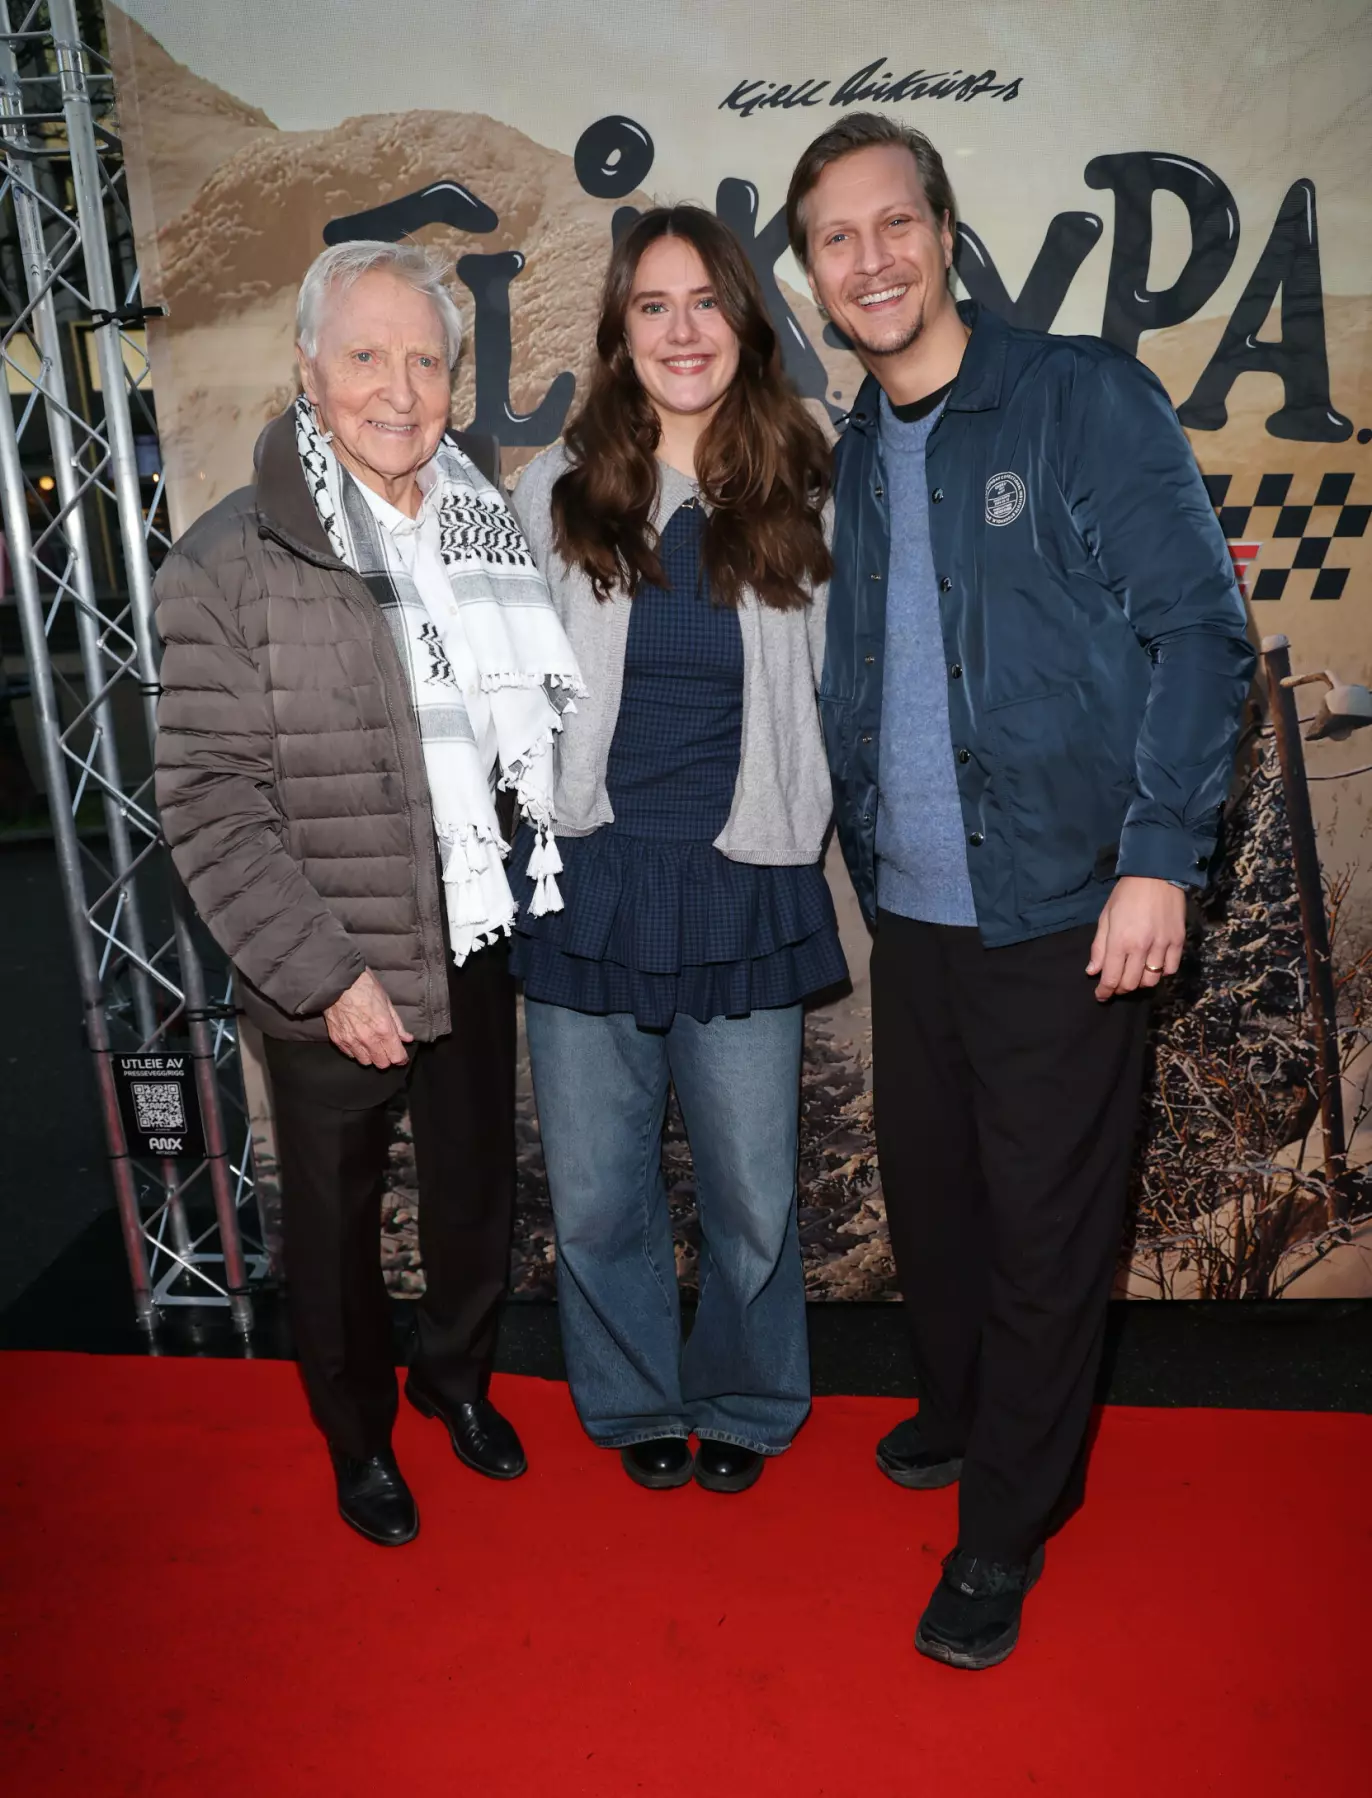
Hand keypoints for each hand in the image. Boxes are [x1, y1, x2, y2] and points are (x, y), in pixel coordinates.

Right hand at [323, 968, 413, 1065]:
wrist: (338, 982)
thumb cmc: (364, 987)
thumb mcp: (387, 1002)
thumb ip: (397, 1024)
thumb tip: (406, 1038)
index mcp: (383, 1029)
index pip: (396, 1057)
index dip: (401, 1058)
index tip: (401, 1056)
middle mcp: (368, 1039)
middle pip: (381, 1064)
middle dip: (387, 1058)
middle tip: (386, 1049)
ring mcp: (351, 1041)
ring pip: (365, 1062)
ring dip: (371, 1056)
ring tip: (371, 1045)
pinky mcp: (338, 1040)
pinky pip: (350, 1054)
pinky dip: (356, 1051)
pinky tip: (358, 1040)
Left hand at [1086, 876, 1185, 1002]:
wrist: (1157, 875)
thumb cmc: (1126, 895)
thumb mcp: (1106, 917)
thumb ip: (1099, 947)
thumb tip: (1093, 972)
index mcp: (1120, 941)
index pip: (1111, 978)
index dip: (1105, 992)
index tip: (1101, 996)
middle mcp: (1142, 947)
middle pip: (1132, 983)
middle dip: (1121, 989)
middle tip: (1116, 984)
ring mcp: (1162, 945)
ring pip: (1152, 980)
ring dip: (1141, 983)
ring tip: (1135, 976)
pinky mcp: (1178, 942)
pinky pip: (1171, 969)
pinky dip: (1161, 972)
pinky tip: (1154, 966)